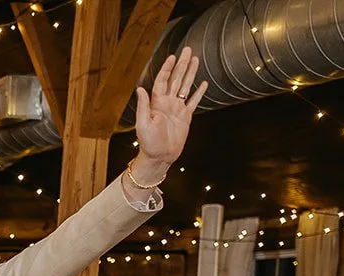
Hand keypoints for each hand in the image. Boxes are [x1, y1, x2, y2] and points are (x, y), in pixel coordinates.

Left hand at [130, 48, 207, 183]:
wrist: (160, 157)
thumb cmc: (148, 143)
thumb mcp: (143, 124)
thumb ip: (143, 106)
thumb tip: (140, 89)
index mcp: (157, 103)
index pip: (163, 81)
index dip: (167, 68)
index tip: (172, 57)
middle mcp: (167, 103)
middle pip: (176, 79)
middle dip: (181, 65)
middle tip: (187, 50)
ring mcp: (177, 109)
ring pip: (185, 87)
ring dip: (190, 73)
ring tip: (195, 60)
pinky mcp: (186, 117)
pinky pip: (193, 102)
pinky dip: (198, 93)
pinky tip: (203, 83)